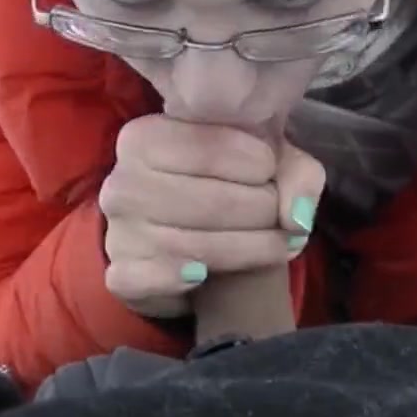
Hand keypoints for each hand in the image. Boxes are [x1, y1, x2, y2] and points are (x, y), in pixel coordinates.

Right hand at [99, 115, 324, 317]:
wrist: (190, 232)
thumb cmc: (229, 181)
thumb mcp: (267, 162)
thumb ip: (296, 173)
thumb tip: (297, 217)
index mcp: (146, 136)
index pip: (211, 148)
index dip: (259, 165)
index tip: (272, 173)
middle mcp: (122, 181)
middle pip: (211, 201)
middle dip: (262, 212)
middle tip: (282, 218)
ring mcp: (119, 231)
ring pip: (196, 246)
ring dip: (251, 249)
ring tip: (276, 245)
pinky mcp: (121, 274)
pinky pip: (155, 280)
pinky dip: (188, 278)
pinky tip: (207, 273)